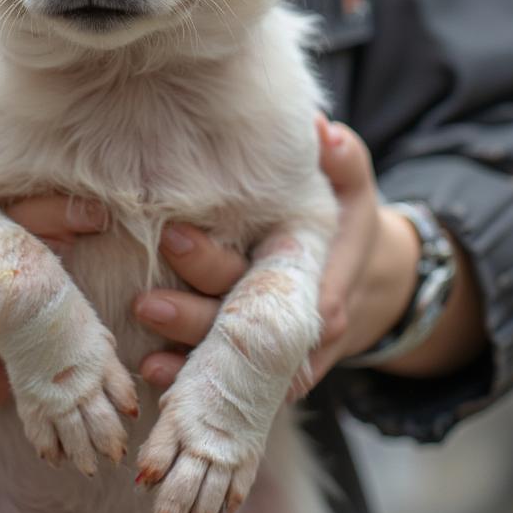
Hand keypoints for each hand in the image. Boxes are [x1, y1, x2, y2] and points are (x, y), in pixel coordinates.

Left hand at [133, 117, 421, 395]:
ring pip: (236, 364)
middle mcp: (302, 320)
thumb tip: (320, 129)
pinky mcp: (269, 367)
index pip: (264, 274)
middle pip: (242, 322)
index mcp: (317, 272)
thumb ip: (342, 158)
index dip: (216, 261)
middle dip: (192, 315)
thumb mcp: (353, 186)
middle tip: (143, 301)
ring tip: (143, 353)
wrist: (370, 281)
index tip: (171, 234)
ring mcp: (286, 351)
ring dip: (187, 360)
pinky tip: (154, 374)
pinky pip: (234, 382)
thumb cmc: (346, 221)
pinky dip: (194, 381)